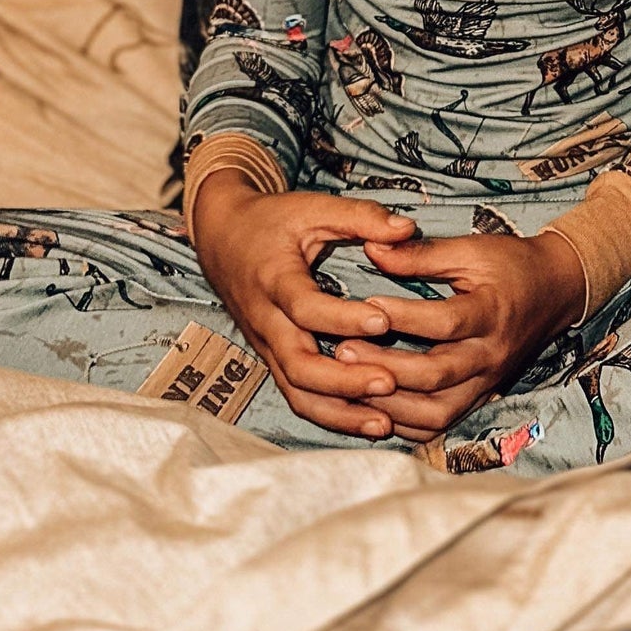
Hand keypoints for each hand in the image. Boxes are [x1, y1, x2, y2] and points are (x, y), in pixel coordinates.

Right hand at [191, 170, 417, 436]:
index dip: (341, 318)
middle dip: (343, 381)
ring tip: (383, 422)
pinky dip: (331, 414)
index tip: (382, 322)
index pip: (304, 308)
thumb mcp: (311, 207)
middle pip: (297, 364)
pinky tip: (368, 423)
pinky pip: (298, 395)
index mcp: (274, 279)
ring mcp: (267, 345)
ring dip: (338, 411)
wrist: (222, 237)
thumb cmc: (272, 221)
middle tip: (390, 382)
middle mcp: (266, 320)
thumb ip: (359, 217)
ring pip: (296, 391)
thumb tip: (408, 229)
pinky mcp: (274, 358)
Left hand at [332, 228, 585, 439]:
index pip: (445, 322)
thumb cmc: (510, 265)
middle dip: (385, 367)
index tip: (365, 306)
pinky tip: (373, 407)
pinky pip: (440, 424)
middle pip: (436, 376)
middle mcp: (490, 355)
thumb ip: (422, 254)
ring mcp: (486, 382)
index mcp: (492, 313)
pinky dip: (405, 423)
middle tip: (342, 351)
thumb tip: (372, 249)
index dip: (403, 318)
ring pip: (436, 411)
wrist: (554, 290)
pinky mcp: (479, 396)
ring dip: (389, 404)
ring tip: (350, 384)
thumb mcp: (471, 249)